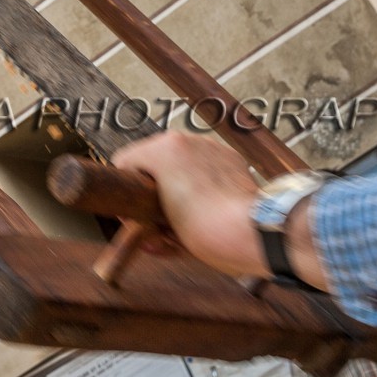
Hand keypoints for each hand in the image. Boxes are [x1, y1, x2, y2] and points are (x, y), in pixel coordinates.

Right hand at [113, 132, 266, 276]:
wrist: (252, 231)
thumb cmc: (206, 231)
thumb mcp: (163, 232)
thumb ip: (146, 228)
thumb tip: (144, 236)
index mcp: (163, 150)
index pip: (124, 162)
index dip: (125, 193)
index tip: (134, 218)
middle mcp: (185, 140)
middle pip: (152, 162)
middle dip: (152, 190)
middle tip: (160, 219)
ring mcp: (210, 146)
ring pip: (179, 161)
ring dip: (177, 184)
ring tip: (186, 214)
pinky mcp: (229, 156)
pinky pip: (204, 164)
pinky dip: (201, 181)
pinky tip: (207, 204)